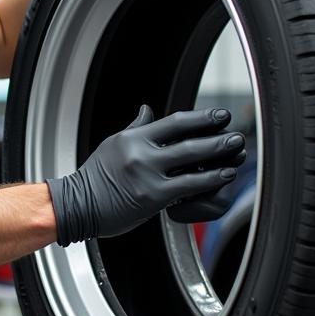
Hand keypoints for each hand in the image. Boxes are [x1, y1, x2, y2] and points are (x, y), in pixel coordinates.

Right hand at [46, 106, 245, 245]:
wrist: (76, 205)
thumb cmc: (94, 178)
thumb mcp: (113, 145)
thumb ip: (136, 128)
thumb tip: (148, 110)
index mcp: (133, 137)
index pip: (174, 122)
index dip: (200, 118)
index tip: (219, 115)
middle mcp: (141, 153)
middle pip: (187, 139)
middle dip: (216, 135)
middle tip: (237, 133)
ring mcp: (147, 175)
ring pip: (191, 162)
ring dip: (219, 157)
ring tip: (238, 153)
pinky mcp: (152, 197)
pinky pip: (187, 187)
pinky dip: (208, 180)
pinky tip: (223, 176)